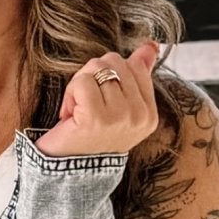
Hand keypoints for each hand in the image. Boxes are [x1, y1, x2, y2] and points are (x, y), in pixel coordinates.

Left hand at [31, 40, 160, 159]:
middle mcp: (139, 116)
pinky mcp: (97, 118)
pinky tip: (70, 116)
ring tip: (78, 113)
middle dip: (93, 77)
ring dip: (78, 87)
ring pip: (96, 69)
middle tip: (86, 107)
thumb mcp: (118, 107)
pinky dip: (70, 95)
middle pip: (114, 62)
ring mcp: (120, 117)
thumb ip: (137, 75)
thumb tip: (150, 46)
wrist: (68, 172)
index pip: (134, 65)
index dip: (109, 75)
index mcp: (149, 114)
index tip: (102, 102)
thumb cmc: (90, 137)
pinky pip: (82, 82)